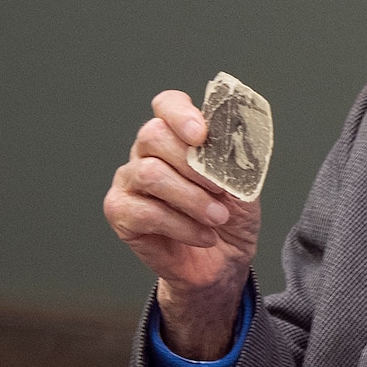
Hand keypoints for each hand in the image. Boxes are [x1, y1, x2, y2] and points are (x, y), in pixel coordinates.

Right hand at [103, 90, 262, 357]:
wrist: (223, 262)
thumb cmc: (230, 216)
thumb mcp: (245, 183)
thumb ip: (236, 157)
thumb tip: (231, 137)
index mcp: (177, 135)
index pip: (167, 105)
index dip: (181, 114)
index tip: (202, 135)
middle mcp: (147, 152)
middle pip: (154, 135)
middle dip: (194, 164)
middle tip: (222, 190)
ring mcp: (129, 181)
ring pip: (150, 174)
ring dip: (192, 198)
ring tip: (218, 217)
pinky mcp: (120, 212)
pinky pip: (145, 212)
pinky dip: (182, 226)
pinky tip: (203, 236)